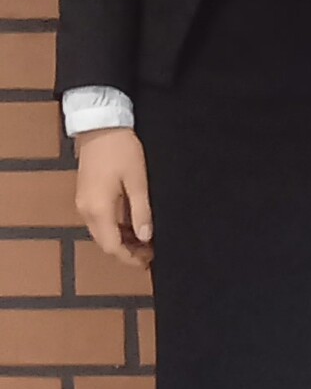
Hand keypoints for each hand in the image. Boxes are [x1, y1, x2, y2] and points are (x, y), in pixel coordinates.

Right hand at [75, 128, 153, 271]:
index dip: (129, 258)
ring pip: (101, 233)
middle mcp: (86, 211)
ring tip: (145, 241)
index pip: (112, 246)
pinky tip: (132, 225)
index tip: (148, 262)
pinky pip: (99, 221)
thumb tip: (145, 237)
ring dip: (121, 241)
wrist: (100, 127)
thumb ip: (141, 211)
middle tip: (150, 253)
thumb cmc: (122, 150)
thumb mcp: (138, 181)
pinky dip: (115, 228)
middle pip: (105, 243)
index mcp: (99, 210)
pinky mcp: (85, 196)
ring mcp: (83, 203)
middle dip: (126, 252)